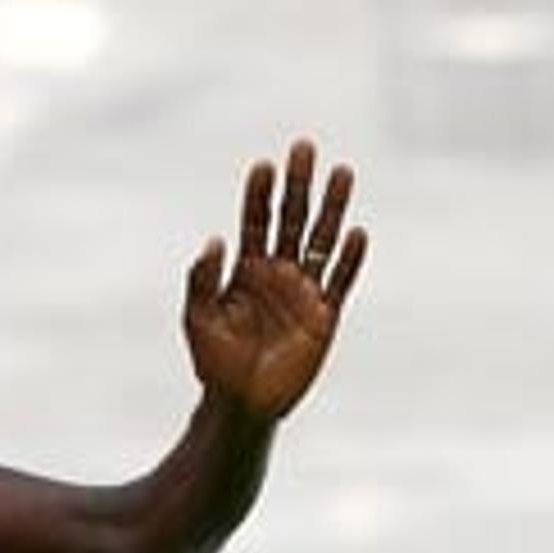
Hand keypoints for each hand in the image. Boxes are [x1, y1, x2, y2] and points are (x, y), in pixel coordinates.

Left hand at [180, 142, 366, 422]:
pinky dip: (349, 258)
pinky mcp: (325, 315)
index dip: (259, 194)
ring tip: (342, 172)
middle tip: (304, 148)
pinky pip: (340, 281)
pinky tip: (356, 233)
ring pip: (321, 239)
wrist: (240, 404)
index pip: (255, 221)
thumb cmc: (214, 363)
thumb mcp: (197, 319)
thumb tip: (214, 240)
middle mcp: (278, 273)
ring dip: (332, 207)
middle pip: (292, 218)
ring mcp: (303, 291)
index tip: (263, 165)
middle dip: (298, 184)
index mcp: (246, 269)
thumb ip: (201, 280)